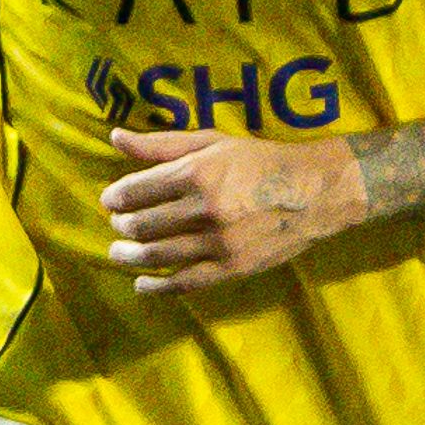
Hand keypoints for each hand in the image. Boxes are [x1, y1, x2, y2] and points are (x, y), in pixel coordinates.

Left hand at [101, 129, 365, 292]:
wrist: (314, 192)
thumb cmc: (259, 161)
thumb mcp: (211, 142)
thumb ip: (160, 143)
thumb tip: (115, 136)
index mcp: (197, 172)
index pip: (137, 190)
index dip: (116, 198)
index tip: (110, 202)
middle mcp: (205, 208)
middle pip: (143, 225)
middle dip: (122, 226)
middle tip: (118, 225)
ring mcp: (219, 242)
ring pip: (157, 255)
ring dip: (130, 256)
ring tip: (119, 252)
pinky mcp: (232, 268)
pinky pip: (184, 283)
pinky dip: (157, 287)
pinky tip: (142, 284)